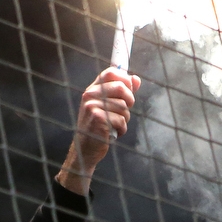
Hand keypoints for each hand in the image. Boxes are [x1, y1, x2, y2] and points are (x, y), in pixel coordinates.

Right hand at [57, 68, 140, 194]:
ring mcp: (92, 106)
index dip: (125, 79)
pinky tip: (113, 133)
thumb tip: (136, 79)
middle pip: (121, 88)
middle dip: (129, 101)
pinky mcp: (97, 119)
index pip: (111, 72)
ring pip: (123, 106)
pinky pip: (121, 120)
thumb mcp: (108, 106)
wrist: (85, 149)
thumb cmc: (98, 127)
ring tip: (115, 125)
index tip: (129, 90)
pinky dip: (121, 129)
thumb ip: (122, 92)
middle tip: (124, 112)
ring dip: (125, 119)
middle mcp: (90, 95)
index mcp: (93, 89)